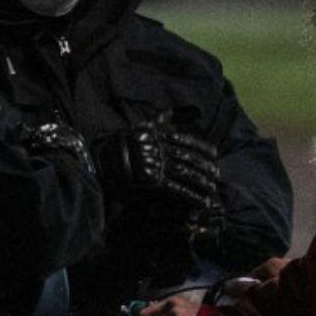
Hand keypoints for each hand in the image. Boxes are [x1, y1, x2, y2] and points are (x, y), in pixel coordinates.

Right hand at [99, 122, 223, 222]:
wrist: (98, 164)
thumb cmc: (117, 147)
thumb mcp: (139, 130)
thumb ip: (158, 122)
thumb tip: (171, 113)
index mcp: (157, 136)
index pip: (186, 140)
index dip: (203, 148)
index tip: (215, 154)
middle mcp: (160, 149)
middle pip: (189, 158)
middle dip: (205, 168)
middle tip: (217, 175)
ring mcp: (157, 166)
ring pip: (186, 174)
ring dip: (201, 183)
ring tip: (211, 190)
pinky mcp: (153, 182)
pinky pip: (177, 190)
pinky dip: (191, 196)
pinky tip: (201, 202)